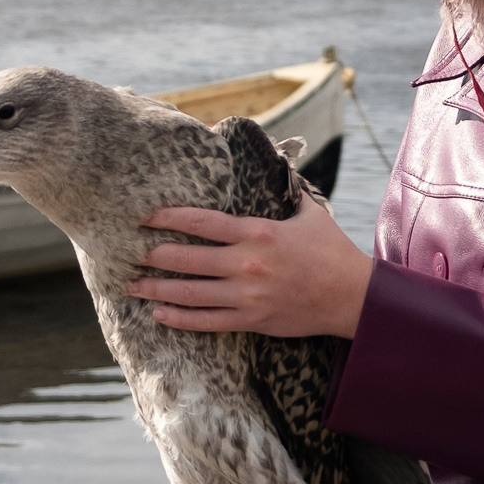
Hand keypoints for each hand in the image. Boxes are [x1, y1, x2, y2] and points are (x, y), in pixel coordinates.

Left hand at [128, 199, 373, 339]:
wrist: (352, 297)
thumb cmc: (331, 251)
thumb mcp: (309, 212)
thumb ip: (285, 190)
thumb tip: (275, 161)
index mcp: (258, 233)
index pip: (203, 221)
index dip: (170, 217)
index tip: (146, 216)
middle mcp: (248, 264)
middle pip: (188, 258)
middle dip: (155, 255)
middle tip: (130, 253)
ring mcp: (248, 296)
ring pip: (191, 293)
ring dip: (158, 290)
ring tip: (133, 286)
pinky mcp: (252, 320)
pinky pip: (208, 322)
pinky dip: (180, 319)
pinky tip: (159, 314)